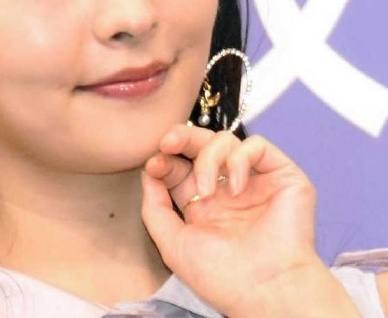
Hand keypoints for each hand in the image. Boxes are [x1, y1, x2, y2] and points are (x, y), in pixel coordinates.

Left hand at [141, 125, 356, 317]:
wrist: (267, 292)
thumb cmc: (224, 278)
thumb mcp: (173, 244)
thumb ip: (155, 209)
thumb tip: (148, 175)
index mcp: (204, 206)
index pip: (180, 167)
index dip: (165, 160)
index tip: (154, 165)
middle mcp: (227, 190)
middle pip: (201, 145)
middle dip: (181, 137)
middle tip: (167, 142)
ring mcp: (254, 182)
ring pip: (225, 141)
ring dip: (208, 158)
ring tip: (207, 190)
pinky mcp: (282, 176)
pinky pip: (257, 146)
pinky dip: (240, 159)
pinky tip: (235, 188)